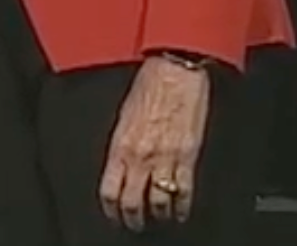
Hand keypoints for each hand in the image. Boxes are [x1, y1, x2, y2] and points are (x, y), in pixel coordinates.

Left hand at [100, 56, 209, 229]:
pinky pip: (185, 192)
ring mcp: (165, 159)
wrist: (174, 73)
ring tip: (158, 220)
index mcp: (119, 144)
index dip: (110, 207)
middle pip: (132, 201)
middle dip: (132, 218)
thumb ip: (121, 145)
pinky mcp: (188, 157)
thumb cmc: (148, 87)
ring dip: (158, 215)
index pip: (109, 188)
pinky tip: (181, 211)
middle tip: (133, 223)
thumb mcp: (123, 116)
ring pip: (158, 202)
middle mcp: (140, 155)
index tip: (113, 214)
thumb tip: (118, 167)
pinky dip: (182, 207)